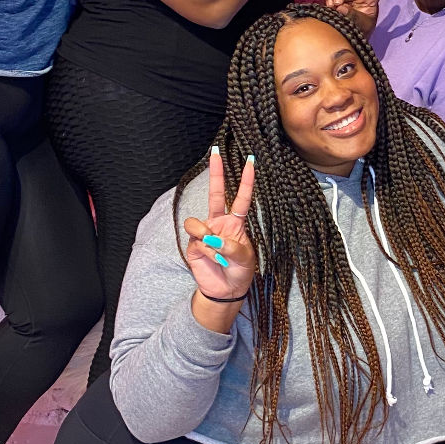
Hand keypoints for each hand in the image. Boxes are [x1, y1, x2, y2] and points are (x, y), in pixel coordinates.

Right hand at [184, 148, 257, 303]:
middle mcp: (220, 223)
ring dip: (207, 238)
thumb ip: (232, 247)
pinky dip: (204, 248)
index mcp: (237, 223)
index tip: (251, 161)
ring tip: (217, 253)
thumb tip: (213, 238)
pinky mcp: (193, 243)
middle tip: (215, 153)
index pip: (242, 198)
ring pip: (198, 222)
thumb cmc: (239, 272)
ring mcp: (205, 232)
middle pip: (216, 194)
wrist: (224, 291)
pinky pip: (195, 238)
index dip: (246, 181)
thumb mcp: (245, 260)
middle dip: (216, 173)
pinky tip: (210, 257)